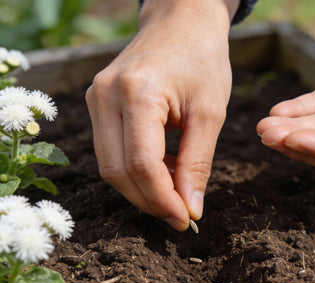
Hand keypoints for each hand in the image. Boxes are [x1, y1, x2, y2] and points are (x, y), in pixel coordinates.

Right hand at [86, 1, 236, 229]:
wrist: (182, 22)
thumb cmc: (202, 61)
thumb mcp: (210, 114)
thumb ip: (198, 165)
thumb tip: (190, 210)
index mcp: (137, 93)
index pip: (142, 165)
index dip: (163, 200)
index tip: (186, 220)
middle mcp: (105, 96)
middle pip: (117, 171)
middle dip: (149, 201)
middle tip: (180, 215)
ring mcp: (96, 100)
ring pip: (110, 166)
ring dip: (142, 189)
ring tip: (175, 194)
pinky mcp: (98, 105)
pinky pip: (111, 152)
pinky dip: (136, 172)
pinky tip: (162, 172)